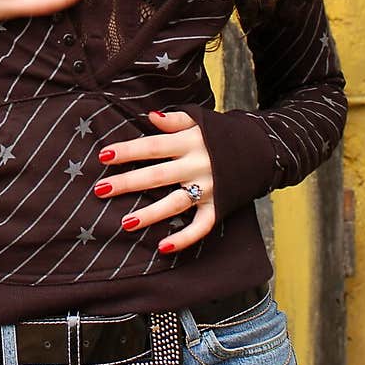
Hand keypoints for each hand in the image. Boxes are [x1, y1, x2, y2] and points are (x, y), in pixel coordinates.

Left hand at [93, 110, 215, 252]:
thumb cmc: (222, 134)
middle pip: (158, 176)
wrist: (263, 149)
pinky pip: (201, 226)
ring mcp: (209, 188)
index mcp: (190, 141)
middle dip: (129, 183)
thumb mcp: (200, 120)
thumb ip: (174, 120)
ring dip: (151, 214)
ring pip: (176, 204)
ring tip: (125, 222)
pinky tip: (162, 247)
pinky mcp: (219, 207)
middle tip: (101, 190)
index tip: (104, 156)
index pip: (153, 146)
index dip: (128, 150)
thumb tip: (150, 117)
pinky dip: (184, 238)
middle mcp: (198, 165)